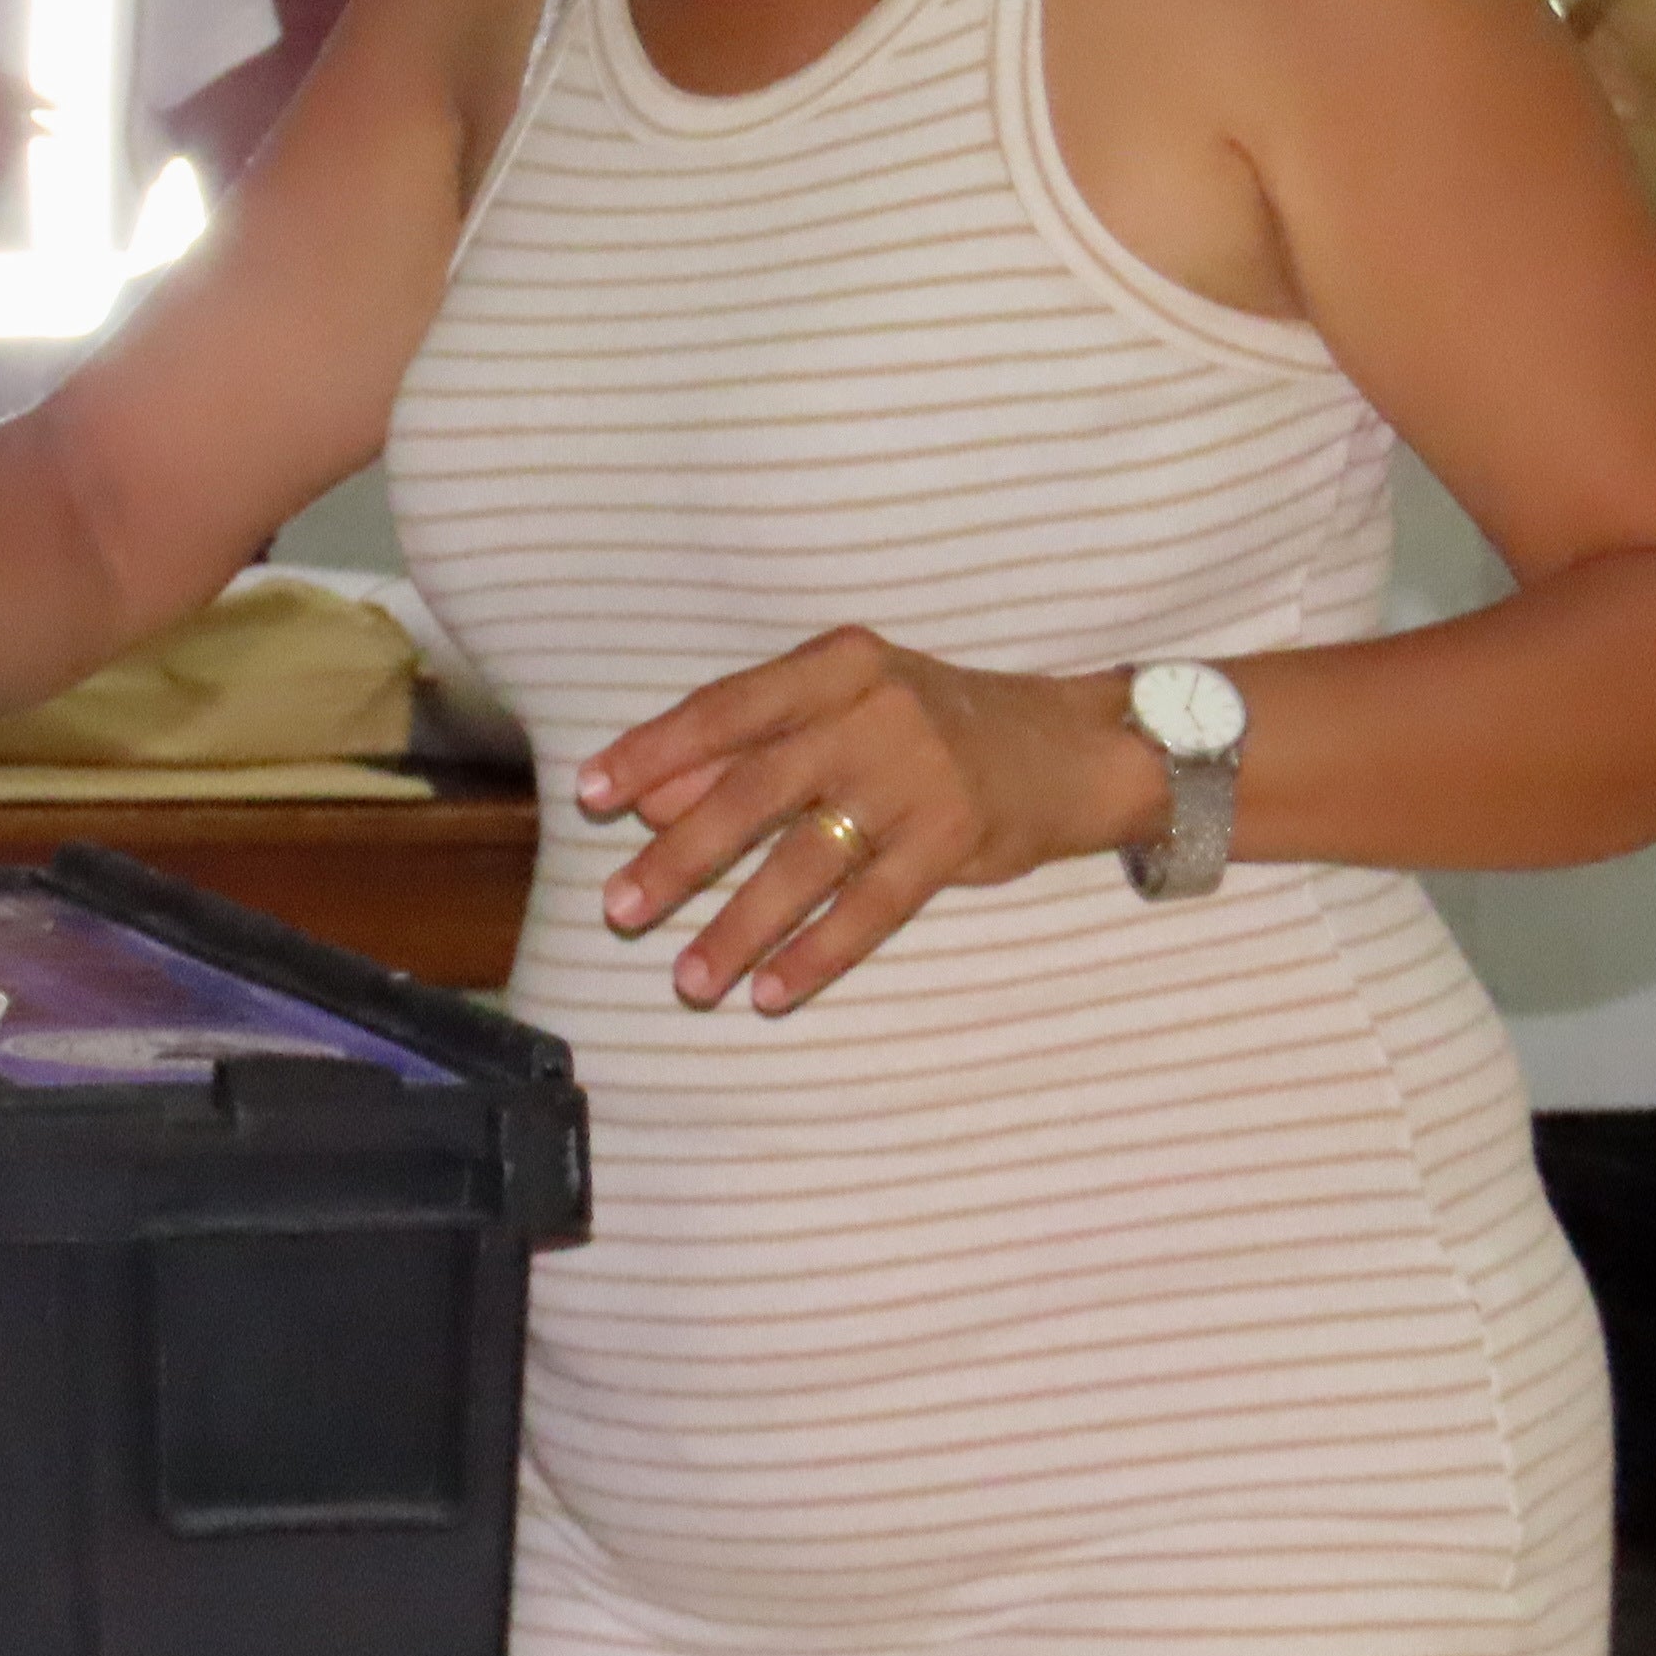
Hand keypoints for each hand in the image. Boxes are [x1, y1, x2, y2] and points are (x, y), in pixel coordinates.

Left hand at [573, 628, 1160, 1013]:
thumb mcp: (842, 707)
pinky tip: (770, 992)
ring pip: (806, 861)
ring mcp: (918, 777)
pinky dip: (816, 954)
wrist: (1065, 745)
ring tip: (687, 979)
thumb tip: (650, 802)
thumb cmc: (923, 723)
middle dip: (678, 857)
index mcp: (834, 664)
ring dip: (738, 925)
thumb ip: (752, 744)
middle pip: (754, 790)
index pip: (724, 708)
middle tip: (619, 907)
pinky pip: (870, 909)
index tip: (589, 796)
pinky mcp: (955, 839)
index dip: (652, 753)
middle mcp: (874, 711)